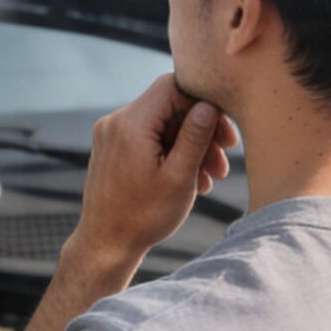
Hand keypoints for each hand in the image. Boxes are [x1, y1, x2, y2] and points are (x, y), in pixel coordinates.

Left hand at [70, 73, 237, 266]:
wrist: (105, 244)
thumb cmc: (143, 216)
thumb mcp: (179, 177)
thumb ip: (195, 136)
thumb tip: (209, 105)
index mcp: (131, 123)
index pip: (173, 86)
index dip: (204, 103)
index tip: (224, 132)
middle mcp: (116, 121)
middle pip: (169, 108)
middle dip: (201, 131)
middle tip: (225, 159)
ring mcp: (111, 135)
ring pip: (162, 127)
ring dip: (190, 146)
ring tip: (212, 177)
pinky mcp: (112, 148)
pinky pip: (149, 139)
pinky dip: (171, 154)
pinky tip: (192, 180)